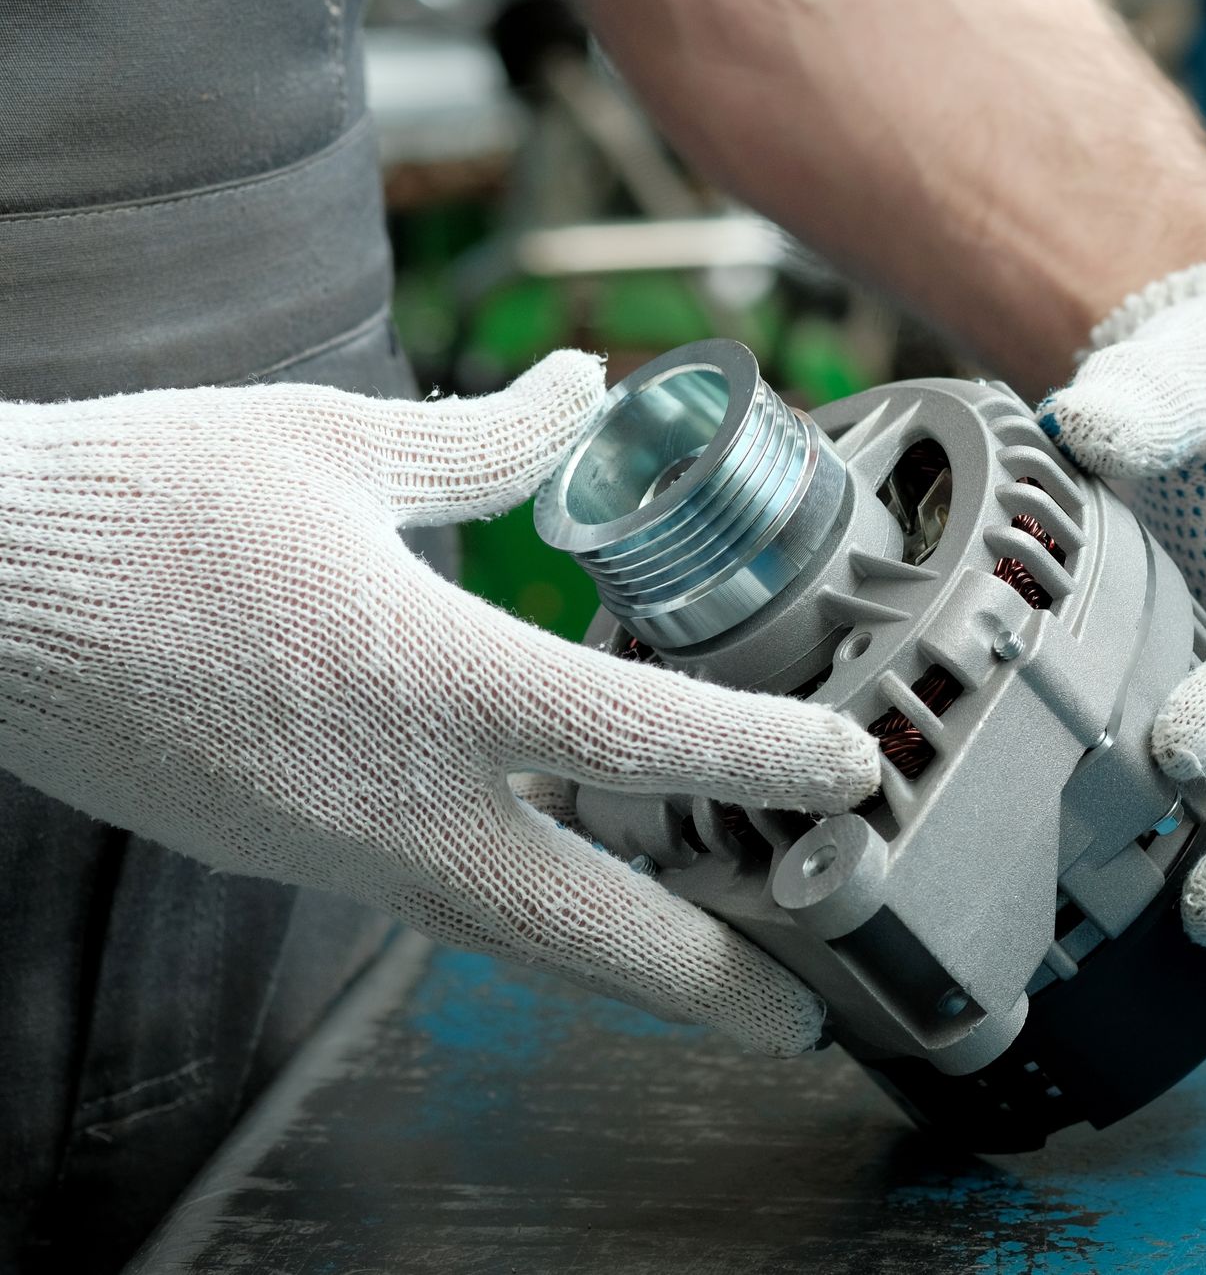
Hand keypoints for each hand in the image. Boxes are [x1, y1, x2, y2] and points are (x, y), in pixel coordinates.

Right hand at [0, 354, 879, 1055]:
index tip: (851, 772)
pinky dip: (530, 919)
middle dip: (710, 983)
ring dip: (628, 974)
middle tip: (807, 1022)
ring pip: (514, 941)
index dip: (765, 759)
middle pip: (586, 930)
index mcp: (427, 677)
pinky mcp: (295, 858)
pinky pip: (441, 906)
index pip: (640, 736)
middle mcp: (394, 794)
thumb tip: (583, 393)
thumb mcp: (335, 447)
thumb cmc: (145, 506)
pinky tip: (574, 892)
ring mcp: (338, 849)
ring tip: (722, 991)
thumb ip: (487, 442)